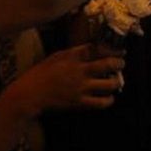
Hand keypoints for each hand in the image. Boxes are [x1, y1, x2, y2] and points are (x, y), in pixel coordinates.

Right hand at [9, 43, 123, 113]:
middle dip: (119, 63)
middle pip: (108, 64)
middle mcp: (79, 70)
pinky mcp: (80, 102)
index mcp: (71, 56)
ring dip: (116, 81)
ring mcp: (81, 87)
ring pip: (110, 84)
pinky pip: (102, 102)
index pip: (97, 48)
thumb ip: (72, 54)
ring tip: (116, 81)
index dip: (111, 48)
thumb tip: (88, 52)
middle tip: (121, 64)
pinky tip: (109, 98)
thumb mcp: (54, 57)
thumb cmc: (38, 75)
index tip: (118, 50)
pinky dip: (109, 100)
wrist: (29, 95)